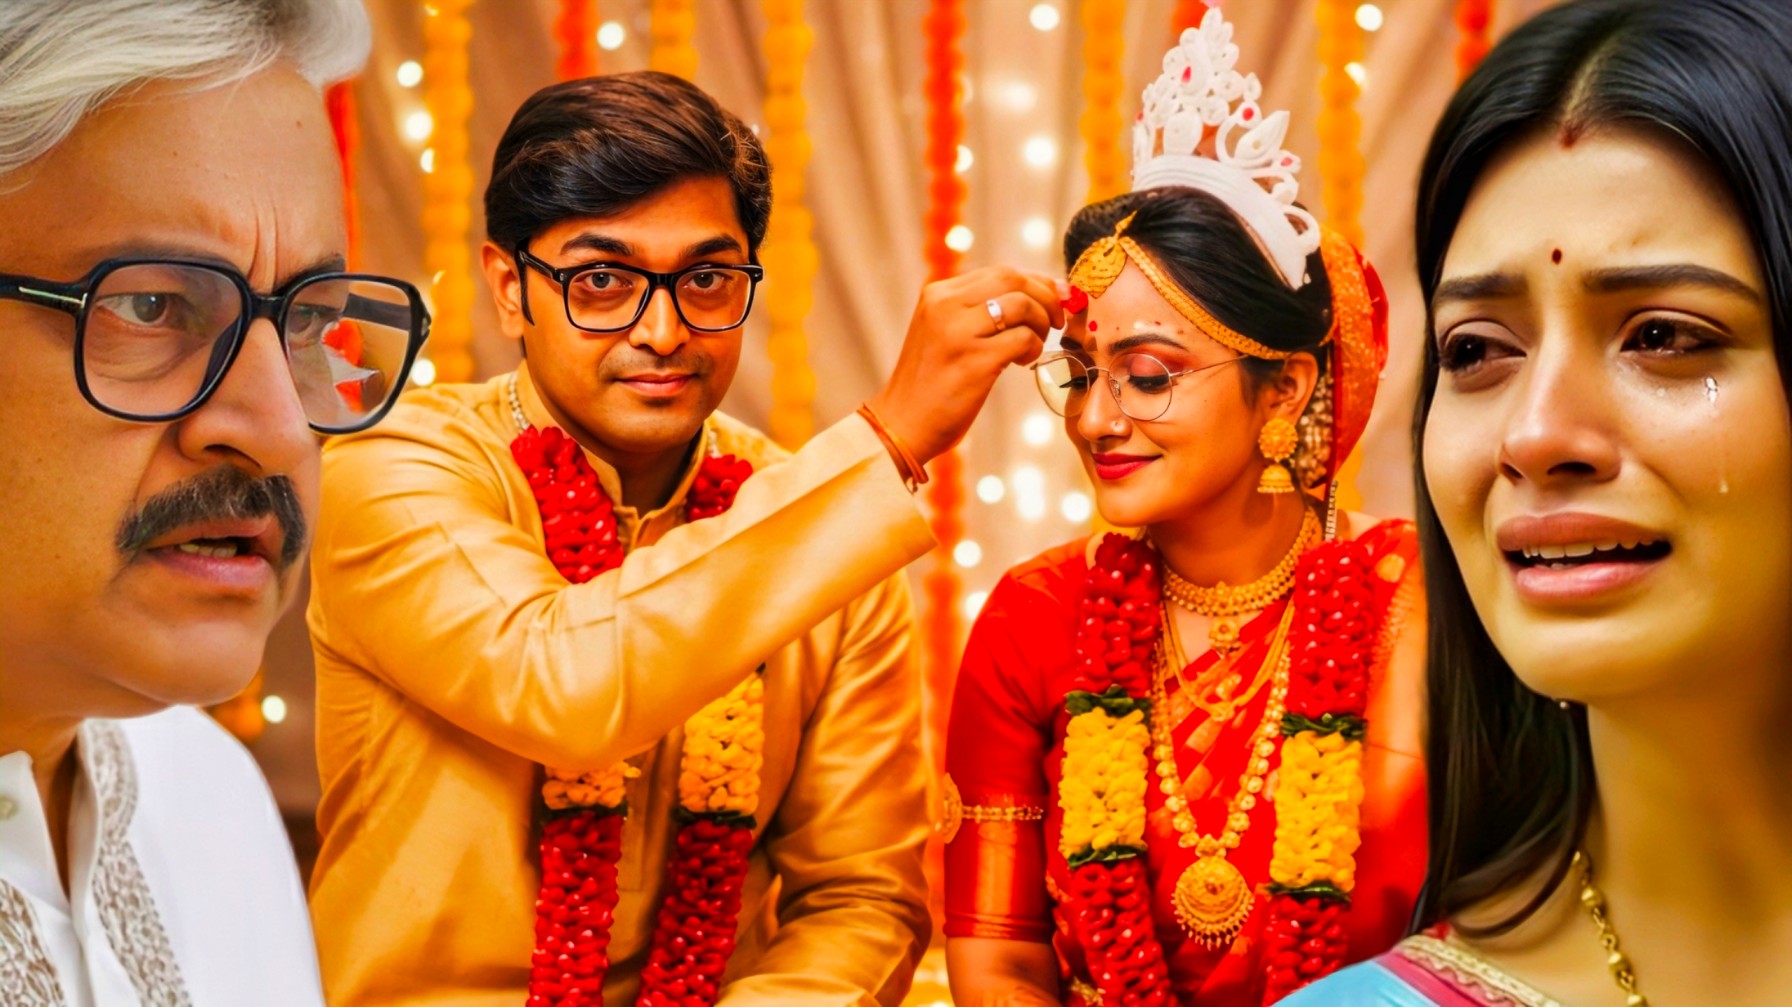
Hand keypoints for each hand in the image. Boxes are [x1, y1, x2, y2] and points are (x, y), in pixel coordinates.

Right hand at [868, 266, 1065, 465]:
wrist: (902, 424)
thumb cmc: (931, 383)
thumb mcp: (944, 333)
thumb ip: (978, 311)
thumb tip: (1040, 292)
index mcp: (937, 294)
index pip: (1000, 272)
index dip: (1036, 283)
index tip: (1055, 300)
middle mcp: (945, 305)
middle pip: (1013, 279)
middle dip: (1046, 297)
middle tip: (1056, 322)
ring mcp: (959, 332)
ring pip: (1022, 305)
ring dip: (1041, 324)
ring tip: (1033, 345)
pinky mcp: (974, 360)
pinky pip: (1023, 339)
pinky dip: (1033, 348)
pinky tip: (1022, 362)